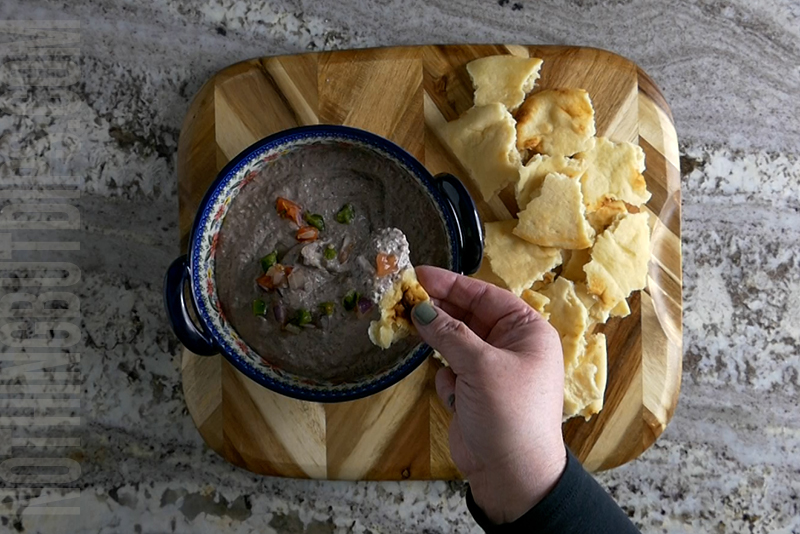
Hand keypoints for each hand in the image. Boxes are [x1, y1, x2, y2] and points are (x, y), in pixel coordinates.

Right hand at [411, 266, 566, 523]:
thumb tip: (420, 309)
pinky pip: (451, 370)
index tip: (419, 275)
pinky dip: (446, 377)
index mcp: (527, 331)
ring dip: (436, 341)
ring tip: (408, 328)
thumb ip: (448, 333)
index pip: (485, 296)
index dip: (451, 284)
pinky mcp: (473, 392)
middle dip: (437, 311)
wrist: (512, 476)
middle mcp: (511, 346)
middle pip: (467, 316)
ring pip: (454, 342)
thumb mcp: (481, 366)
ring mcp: (491, 370)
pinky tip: (453, 394)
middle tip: (402, 298)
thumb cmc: (509, 413)